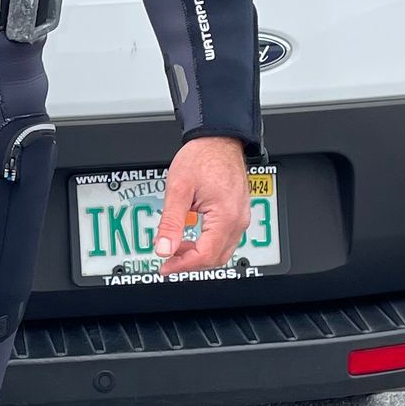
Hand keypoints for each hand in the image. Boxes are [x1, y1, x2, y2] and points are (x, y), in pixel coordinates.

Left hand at [152, 136, 251, 274]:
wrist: (219, 139)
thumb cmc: (202, 157)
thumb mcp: (178, 189)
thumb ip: (170, 222)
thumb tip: (163, 249)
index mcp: (225, 216)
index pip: (205, 256)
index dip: (182, 265)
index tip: (164, 266)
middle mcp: (238, 221)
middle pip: (215, 259)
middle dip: (189, 262)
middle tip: (167, 257)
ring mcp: (241, 218)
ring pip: (221, 252)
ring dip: (198, 254)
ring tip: (176, 245)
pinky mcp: (238, 214)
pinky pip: (225, 240)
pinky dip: (206, 244)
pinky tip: (190, 236)